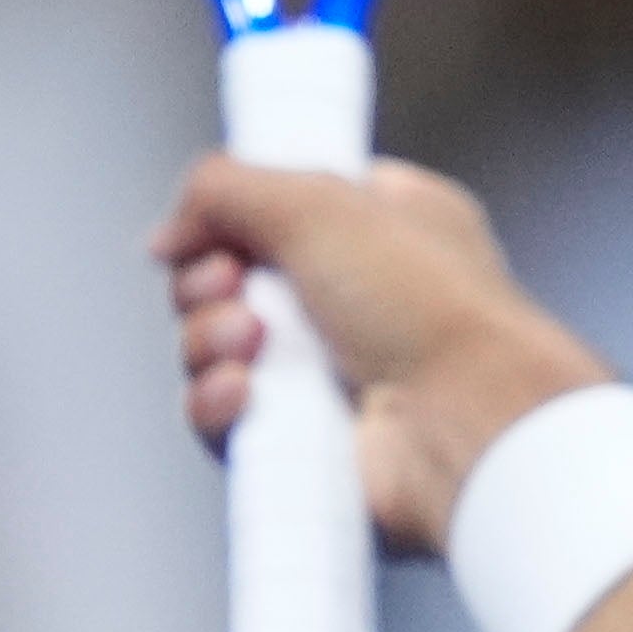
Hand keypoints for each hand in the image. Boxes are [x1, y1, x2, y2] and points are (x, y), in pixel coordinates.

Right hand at [153, 156, 610, 554]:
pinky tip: (244, 394)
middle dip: (209, 280)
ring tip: (252, 343)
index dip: (229, 216)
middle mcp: (354, 300)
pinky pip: (221, 418)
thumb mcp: (317, 199)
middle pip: (226, 278)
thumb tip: (168, 232)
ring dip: (210, 339)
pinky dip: (218, 403)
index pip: (274, 207)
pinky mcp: (300, 442)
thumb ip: (222, 189)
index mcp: (379, 226)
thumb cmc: (431, 308)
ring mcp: (326, 375)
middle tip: (233, 284)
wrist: (465, 421)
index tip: (212, 226)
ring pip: (213, 350)